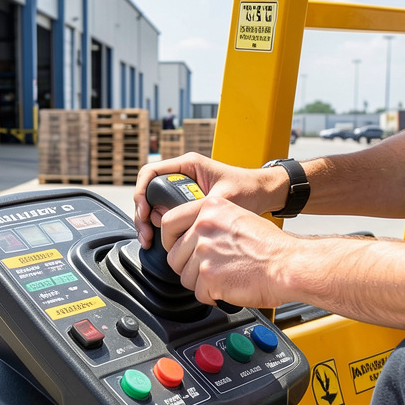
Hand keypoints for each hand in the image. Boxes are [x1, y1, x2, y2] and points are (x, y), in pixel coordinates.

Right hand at [133, 153, 284, 247]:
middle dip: (143, 214)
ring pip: (155, 203)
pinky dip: (162, 226)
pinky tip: (162, 239)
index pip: (150, 173)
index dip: (141, 194)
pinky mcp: (188, 201)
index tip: (144, 214)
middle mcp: (182, 174)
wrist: (263, 194)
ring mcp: (184, 188)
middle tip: (146, 234)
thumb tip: (170, 220)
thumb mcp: (221, 199)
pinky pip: (167, 212)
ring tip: (151, 239)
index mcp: (188, 164)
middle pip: (148, 191)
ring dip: (150, 222)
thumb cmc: (248, 190)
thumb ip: (195, 208)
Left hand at [158, 195, 296, 307]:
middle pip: (174, 255)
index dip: (170, 241)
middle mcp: (204, 227)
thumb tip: (190, 237)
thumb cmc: (271, 247)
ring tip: (224, 278)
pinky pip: (198, 294)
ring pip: (185, 277)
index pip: (169, 223)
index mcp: (210, 208)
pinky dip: (212, 296)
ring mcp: (205, 252)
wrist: (288, 265)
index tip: (177, 250)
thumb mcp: (238, 218)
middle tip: (208, 270)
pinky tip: (228, 288)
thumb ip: (211, 224)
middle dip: (188, 267)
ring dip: (201, 283)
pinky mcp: (209, 276)